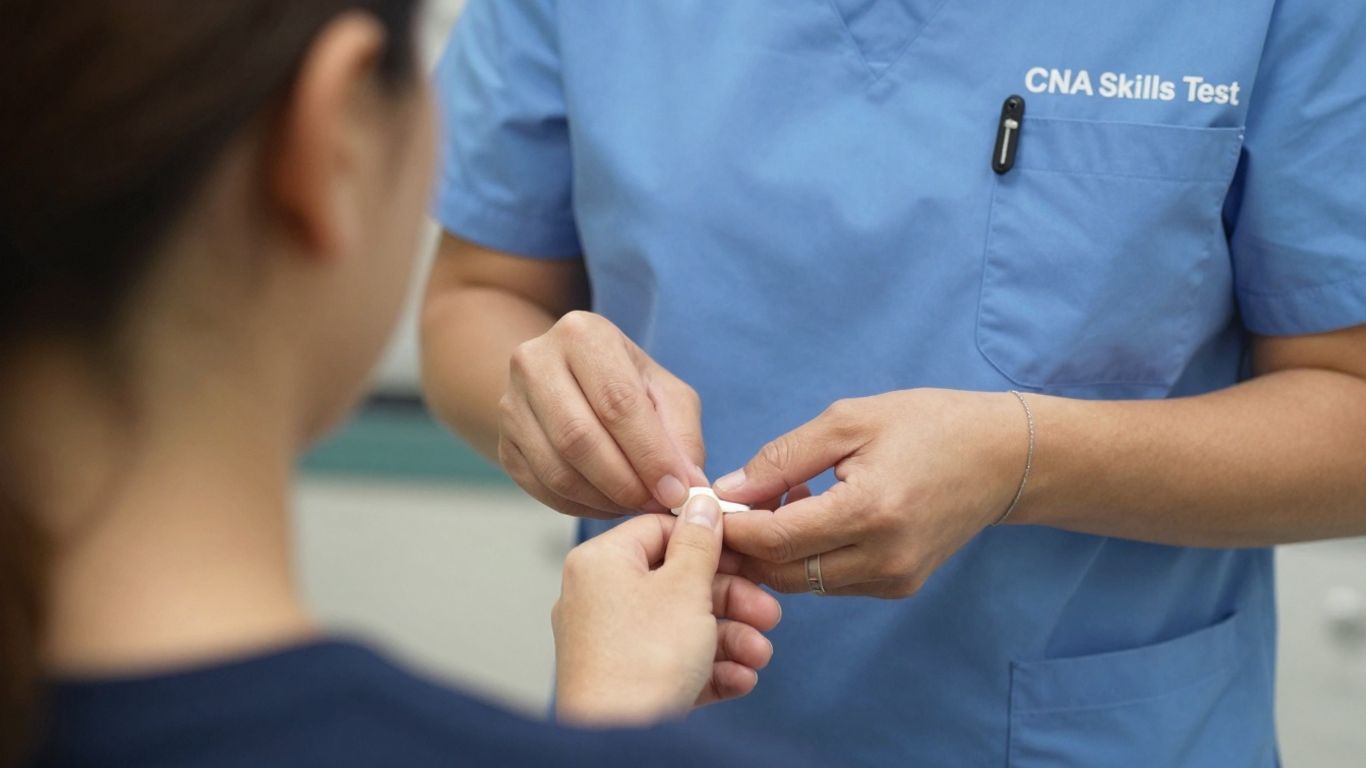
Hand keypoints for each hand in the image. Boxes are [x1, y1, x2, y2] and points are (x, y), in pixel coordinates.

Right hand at [498, 311, 706, 518]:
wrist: (568, 380)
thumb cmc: (627, 384)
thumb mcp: (666, 394)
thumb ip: (682, 436)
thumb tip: (688, 488)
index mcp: (583, 335)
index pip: (617, 402)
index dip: (650, 454)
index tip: (677, 492)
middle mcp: (535, 362)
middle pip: (579, 438)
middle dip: (626, 483)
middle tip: (657, 505)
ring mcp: (510, 404)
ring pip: (558, 470)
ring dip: (605, 500)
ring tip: (637, 505)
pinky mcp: (504, 444)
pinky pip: (543, 489)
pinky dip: (582, 507)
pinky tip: (609, 503)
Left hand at [552, 495, 782, 725]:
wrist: (619, 742)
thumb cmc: (644, 660)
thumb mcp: (685, 588)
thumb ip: (700, 542)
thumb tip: (702, 501)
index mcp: (602, 563)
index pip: (661, 529)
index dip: (710, 539)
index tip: (747, 551)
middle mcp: (600, 598)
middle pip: (679, 582)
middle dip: (733, 601)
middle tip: (769, 613)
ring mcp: (611, 643)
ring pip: (682, 626)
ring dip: (731, 638)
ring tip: (759, 656)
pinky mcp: (626, 681)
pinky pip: (673, 662)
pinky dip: (710, 667)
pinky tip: (741, 679)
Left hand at [715, 389, 1027, 597]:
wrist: (1002, 457)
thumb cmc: (928, 424)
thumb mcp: (849, 421)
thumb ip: (783, 459)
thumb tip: (726, 492)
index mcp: (870, 511)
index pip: (776, 539)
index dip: (731, 527)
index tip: (704, 506)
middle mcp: (883, 557)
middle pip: (782, 572)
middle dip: (745, 547)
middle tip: (726, 509)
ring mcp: (894, 579)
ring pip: (802, 584)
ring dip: (775, 552)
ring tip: (776, 503)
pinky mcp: (899, 587)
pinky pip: (830, 583)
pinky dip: (806, 557)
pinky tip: (811, 516)